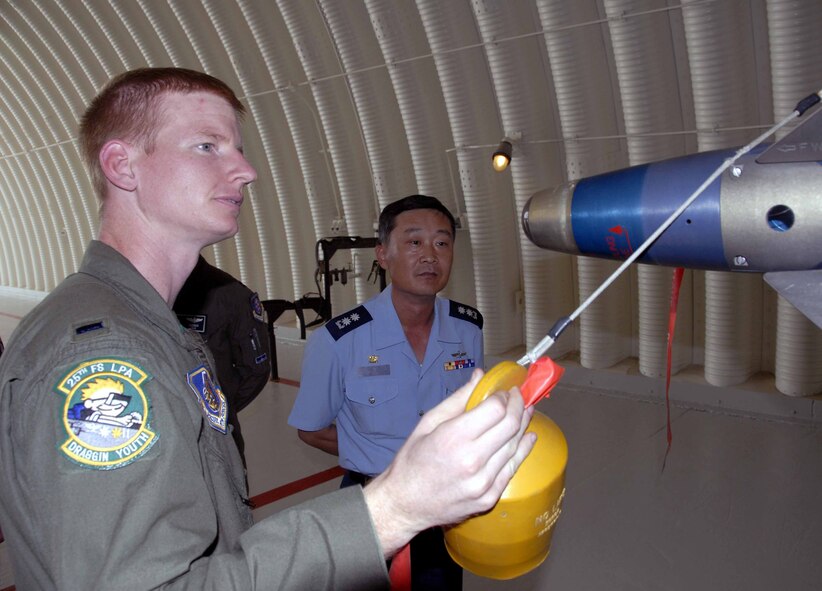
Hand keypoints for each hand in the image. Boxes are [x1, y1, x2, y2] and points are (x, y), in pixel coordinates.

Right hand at [363, 369, 535, 555]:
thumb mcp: (428, 423)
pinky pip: (512, 469)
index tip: (505, 390)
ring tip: (525, 412)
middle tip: (519, 397)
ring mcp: (482, 483)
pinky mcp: (488, 498)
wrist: (405, 504)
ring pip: (514, 446)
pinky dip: (522, 450)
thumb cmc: (412, 461)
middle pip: (510, 425)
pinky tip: (527, 438)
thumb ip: (457, 399)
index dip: (505, 396)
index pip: (495, 409)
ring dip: (523, 425)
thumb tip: (480, 376)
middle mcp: (472, 461)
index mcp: (453, 438)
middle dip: (518, 406)